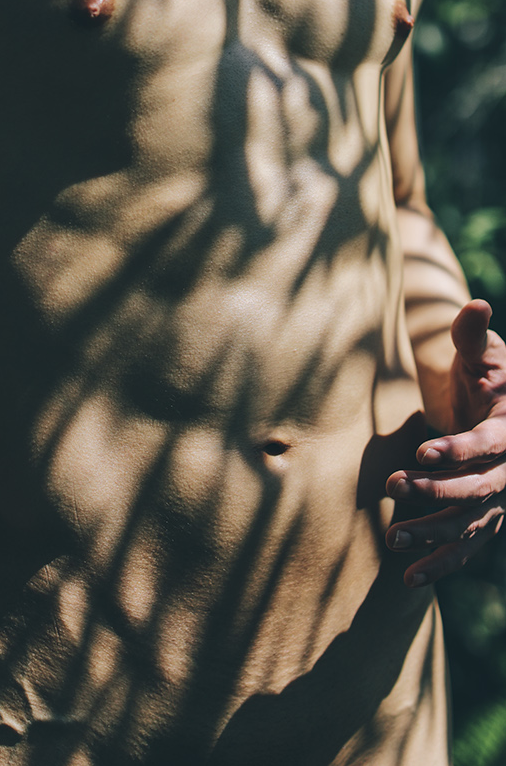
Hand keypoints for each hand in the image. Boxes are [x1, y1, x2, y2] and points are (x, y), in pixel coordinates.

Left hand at [386, 299, 505, 586]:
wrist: (505, 410)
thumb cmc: (490, 375)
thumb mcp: (484, 354)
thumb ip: (473, 335)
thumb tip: (476, 304)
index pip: (488, 445)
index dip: (457, 450)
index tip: (420, 451)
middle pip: (478, 490)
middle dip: (436, 492)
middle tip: (392, 486)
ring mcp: (500, 499)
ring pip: (471, 525)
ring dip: (434, 534)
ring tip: (393, 538)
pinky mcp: (485, 518)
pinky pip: (467, 548)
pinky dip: (441, 565)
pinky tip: (409, 580)